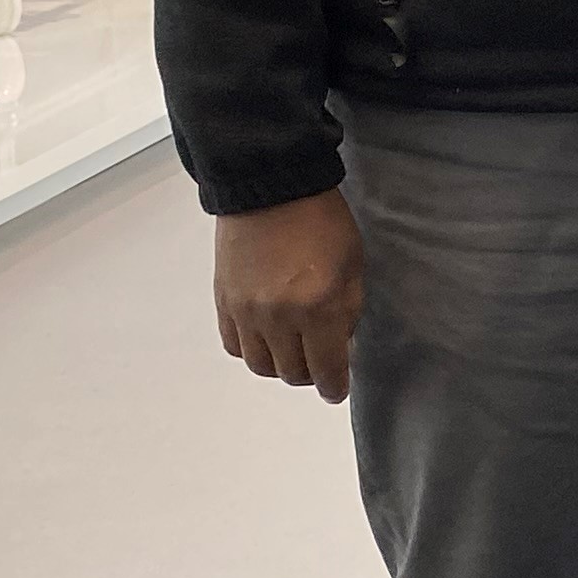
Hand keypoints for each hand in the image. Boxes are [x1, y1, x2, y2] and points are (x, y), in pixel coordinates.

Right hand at [215, 190, 365, 403]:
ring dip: (280, 365)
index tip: (336, 390)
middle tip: (320, 360)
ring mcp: (247, 312)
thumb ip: (348, 311)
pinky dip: (252, 349)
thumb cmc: (322, 220)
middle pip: (292, 373)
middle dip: (311, 373)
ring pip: (261, 366)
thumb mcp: (353, 266)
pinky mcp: (223, 302)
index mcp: (318, 308)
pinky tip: (266, 336)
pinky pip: (235, 346)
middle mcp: (279, 318)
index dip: (334, 387)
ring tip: (293, 349)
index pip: (326, 370)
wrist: (271, 188)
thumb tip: (341, 346)